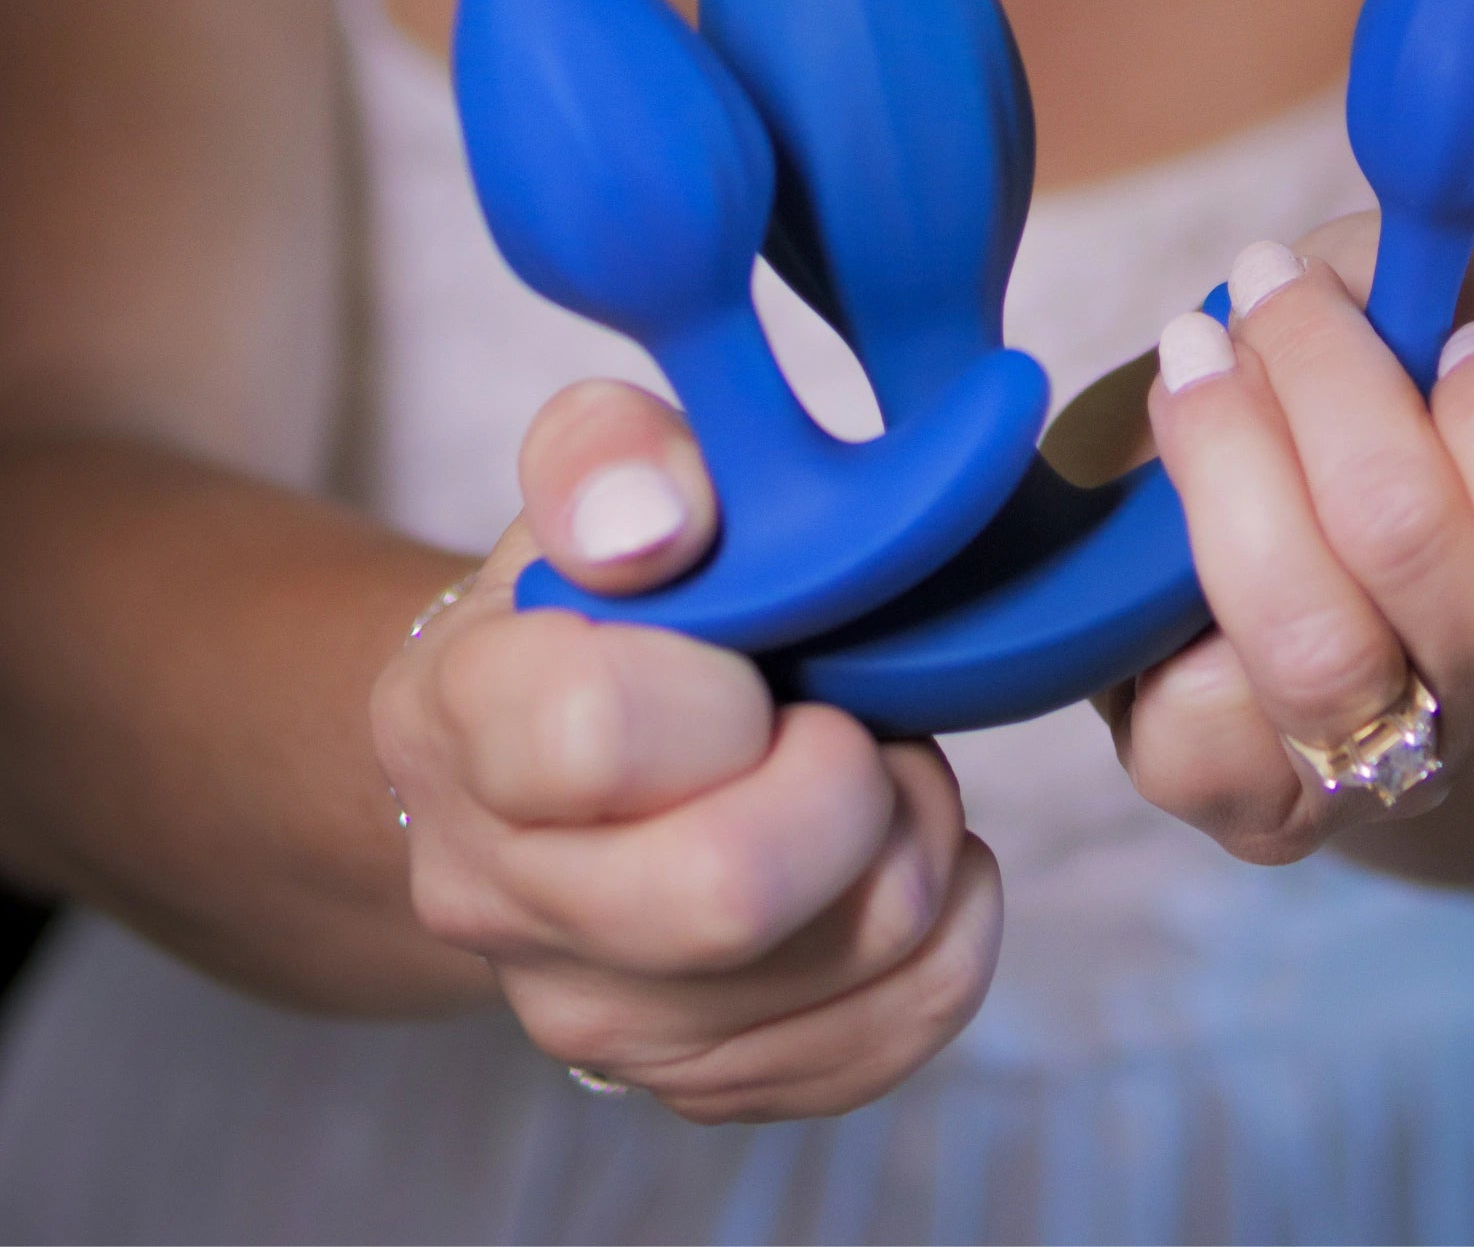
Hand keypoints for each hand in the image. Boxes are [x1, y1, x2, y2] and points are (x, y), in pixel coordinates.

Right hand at [370, 381, 1001, 1121]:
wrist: (550, 745)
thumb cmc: (601, 594)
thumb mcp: (595, 477)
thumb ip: (610, 455)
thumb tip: (652, 523)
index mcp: (462, 720)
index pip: (596, 736)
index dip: (724, 690)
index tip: (754, 659)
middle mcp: (498, 894)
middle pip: (729, 893)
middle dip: (853, 784)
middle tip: (859, 723)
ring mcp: (593, 1011)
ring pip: (849, 962)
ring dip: (920, 842)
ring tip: (878, 771)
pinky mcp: (694, 1079)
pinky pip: (893, 1034)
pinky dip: (949, 933)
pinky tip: (900, 853)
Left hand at [1113, 215, 1473, 865]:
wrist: (1307, 444)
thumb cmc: (1435, 356)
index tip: (1460, 328)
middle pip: (1417, 557)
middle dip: (1328, 381)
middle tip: (1282, 284)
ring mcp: (1393, 770)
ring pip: (1310, 648)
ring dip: (1227, 458)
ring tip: (1204, 351)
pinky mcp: (1259, 804)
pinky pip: (1197, 741)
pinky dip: (1165, 592)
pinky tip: (1171, 499)